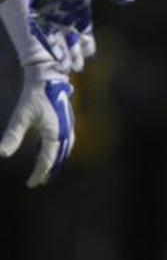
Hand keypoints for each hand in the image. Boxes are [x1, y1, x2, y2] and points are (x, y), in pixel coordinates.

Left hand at [0, 60, 74, 186]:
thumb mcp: (21, 116)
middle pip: (60, 157)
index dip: (39, 173)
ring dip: (56, 161)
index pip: (47, 160)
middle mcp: (65, 131)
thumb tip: (2, 153)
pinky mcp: (66, 120)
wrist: (48, 75)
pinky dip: (58, 150)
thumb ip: (13, 135)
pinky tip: (47, 149)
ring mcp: (68, 125)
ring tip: (47, 169)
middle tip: (39, 181)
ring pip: (65, 149)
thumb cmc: (34, 95)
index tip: (30, 184)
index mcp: (55, 133)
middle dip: (50, 170)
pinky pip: (65, 141)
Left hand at [31, 0, 133, 72]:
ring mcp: (52, 14)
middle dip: (74, 54)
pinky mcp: (39, 11)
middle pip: (70, 39)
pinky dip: (47, 44)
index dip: (86, 44)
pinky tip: (52, 56)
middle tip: (78, 69)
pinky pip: (42, 32)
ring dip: (61, 54)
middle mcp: (66, 14)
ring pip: (56, 40)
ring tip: (65, 68)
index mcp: (80, 10)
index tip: (90, 55)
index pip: (84, 32)